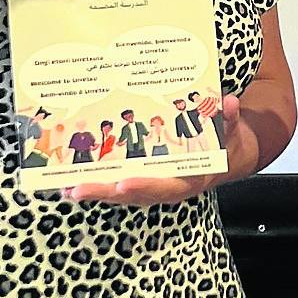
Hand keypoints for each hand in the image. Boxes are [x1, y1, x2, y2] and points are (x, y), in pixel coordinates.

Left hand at [65, 95, 258, 207]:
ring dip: (94, 189)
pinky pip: (116, 181)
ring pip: (119, 191)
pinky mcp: (141, 176)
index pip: (165, 187)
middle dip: (104, 192)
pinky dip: (96, 181)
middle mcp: (166, 186)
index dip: (145, 186)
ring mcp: (151, 183)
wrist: (227, 156)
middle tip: (77, 189)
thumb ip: (229, 121)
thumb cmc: (226, 145)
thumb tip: (229, 103)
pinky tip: (71, 177)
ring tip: (65, 186)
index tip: (125, 183)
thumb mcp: (232, 134)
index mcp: (188, 180)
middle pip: (132, 194)